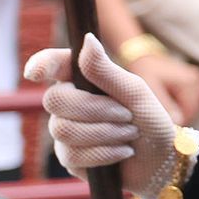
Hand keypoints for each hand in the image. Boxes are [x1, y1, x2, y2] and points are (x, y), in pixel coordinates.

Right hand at [24, 35, 184, 198]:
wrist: (162, 158)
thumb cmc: (150, 120)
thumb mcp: (136, 93)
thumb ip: (107, 71)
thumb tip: (87, 40)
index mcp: (84, 79)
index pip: (54, 64)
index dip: (42, 64)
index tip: (36, 72)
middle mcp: (68, 102)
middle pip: (55, 100)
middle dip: (97, 109)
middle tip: (128, 115)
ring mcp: (65, 130)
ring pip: (64, 130)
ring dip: (107, 133)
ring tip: (130, 133)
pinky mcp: (68, 157)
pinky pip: (73, 154)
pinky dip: (106, 152)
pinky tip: (123, 151)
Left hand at [127, 52, 198, 124]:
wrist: (143, 56)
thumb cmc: (144, 70)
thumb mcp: (150, 89)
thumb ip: (165, 106)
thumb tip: (178, 123)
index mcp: (190, 82)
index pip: (191, 112)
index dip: (177, 121)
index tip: (161, 125)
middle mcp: (196, 80)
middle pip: (192, 110)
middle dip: (177, 116)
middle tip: (160, 117)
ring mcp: (196, 80)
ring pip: (190, 107)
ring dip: (177, 111)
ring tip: (161, 107)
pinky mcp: (192, 82)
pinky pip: (188, 101)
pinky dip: (178, 105)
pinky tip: (166, 101)